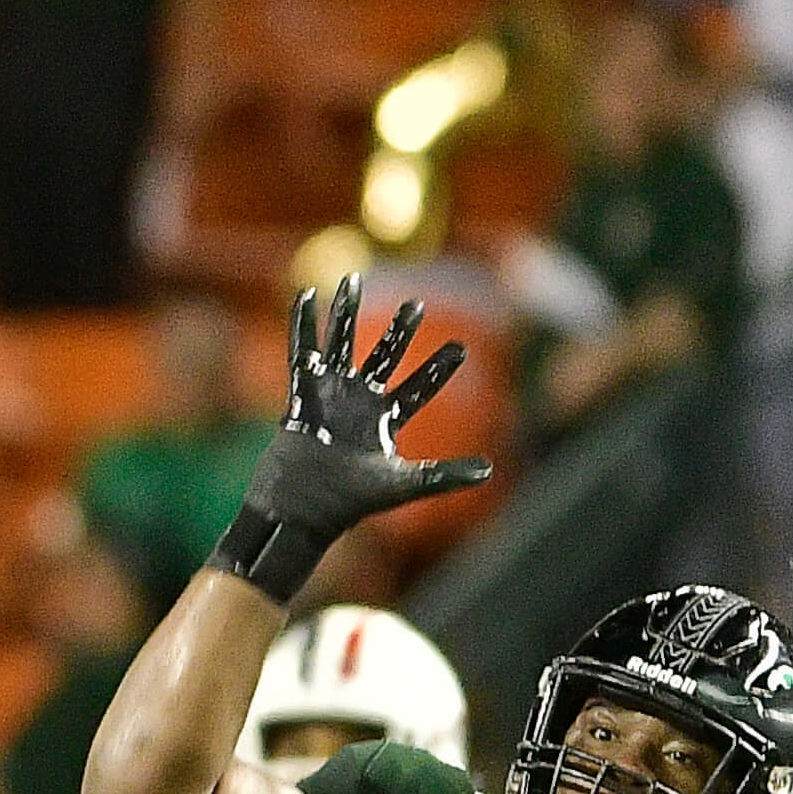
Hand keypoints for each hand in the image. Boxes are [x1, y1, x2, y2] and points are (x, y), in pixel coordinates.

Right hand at [211, 276, 493, 602]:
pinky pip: (302, 353)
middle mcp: (358, 404)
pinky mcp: (302, 395)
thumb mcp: (404, 484)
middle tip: (416, 304)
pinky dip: (302, 325)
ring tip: (352, 281)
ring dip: (346, 314)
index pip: (417, 388)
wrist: (303, 512)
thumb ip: (445, 475)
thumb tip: (490, 471)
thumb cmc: (351, 502)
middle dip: (399, 331)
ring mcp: (329, 396)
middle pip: (382, 357)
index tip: (461, 349)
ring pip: (341, 345)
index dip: (437, 370)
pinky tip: (307, 295)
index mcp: (383, 422)